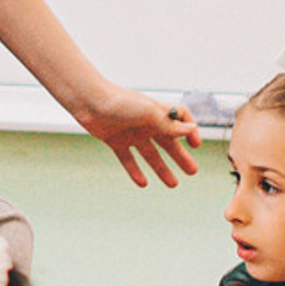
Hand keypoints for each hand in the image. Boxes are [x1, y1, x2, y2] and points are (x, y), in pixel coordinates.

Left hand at [73, 84, 199, 188]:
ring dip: (162, 169)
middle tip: (192, 171)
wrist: (89, 102)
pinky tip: (143, 183)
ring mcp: (131, 133)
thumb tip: (191, 129)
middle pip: (168, 143)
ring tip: (173, 184)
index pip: (181, 120)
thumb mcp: (150, 113)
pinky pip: (128, 159)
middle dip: (180, 157)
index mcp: (158, 113)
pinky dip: (135, 171)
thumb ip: (170, 125)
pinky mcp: (115, 141)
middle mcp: (146, 123)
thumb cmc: (120, 102)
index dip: (190, 131)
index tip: (195, 145)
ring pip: (150, 154)